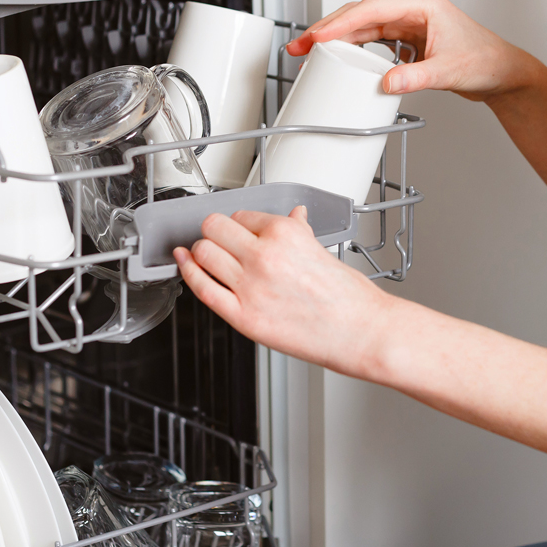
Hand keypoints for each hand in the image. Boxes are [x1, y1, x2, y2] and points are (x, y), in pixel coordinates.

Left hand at [173, 207, 392, 375]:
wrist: (362, 331)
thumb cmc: (350, 297)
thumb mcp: (323, 250)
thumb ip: (299, 231)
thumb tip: (293, 216)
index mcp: (284, 232)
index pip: (242, 215)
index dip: (239, 223)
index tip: (239, 229)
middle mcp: (263, 254)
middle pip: (214, 227)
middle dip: (215, 231)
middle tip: (220, 239)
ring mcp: (250, 285)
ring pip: (203, 253)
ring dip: (202, 251)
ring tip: (209, 256)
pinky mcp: (243, 316)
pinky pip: (203, 288)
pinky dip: (189, 273)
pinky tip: (185, 264)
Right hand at [286, 0, 539, 101]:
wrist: (501, 72)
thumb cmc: (485, 61)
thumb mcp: (449, 71)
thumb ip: (416, 77)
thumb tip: (386, 82)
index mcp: (422, 4)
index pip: (372, 10)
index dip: (340, 23)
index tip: (317, 36)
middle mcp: (413, 10)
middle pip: (360, 15)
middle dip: (328, 29)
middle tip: (301, 46)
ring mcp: (409, 23)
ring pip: (363, 27)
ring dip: (337, 40)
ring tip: (310, 53)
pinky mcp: (408, 39)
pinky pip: (373, 41)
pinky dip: (354, 50)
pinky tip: (340, 59)